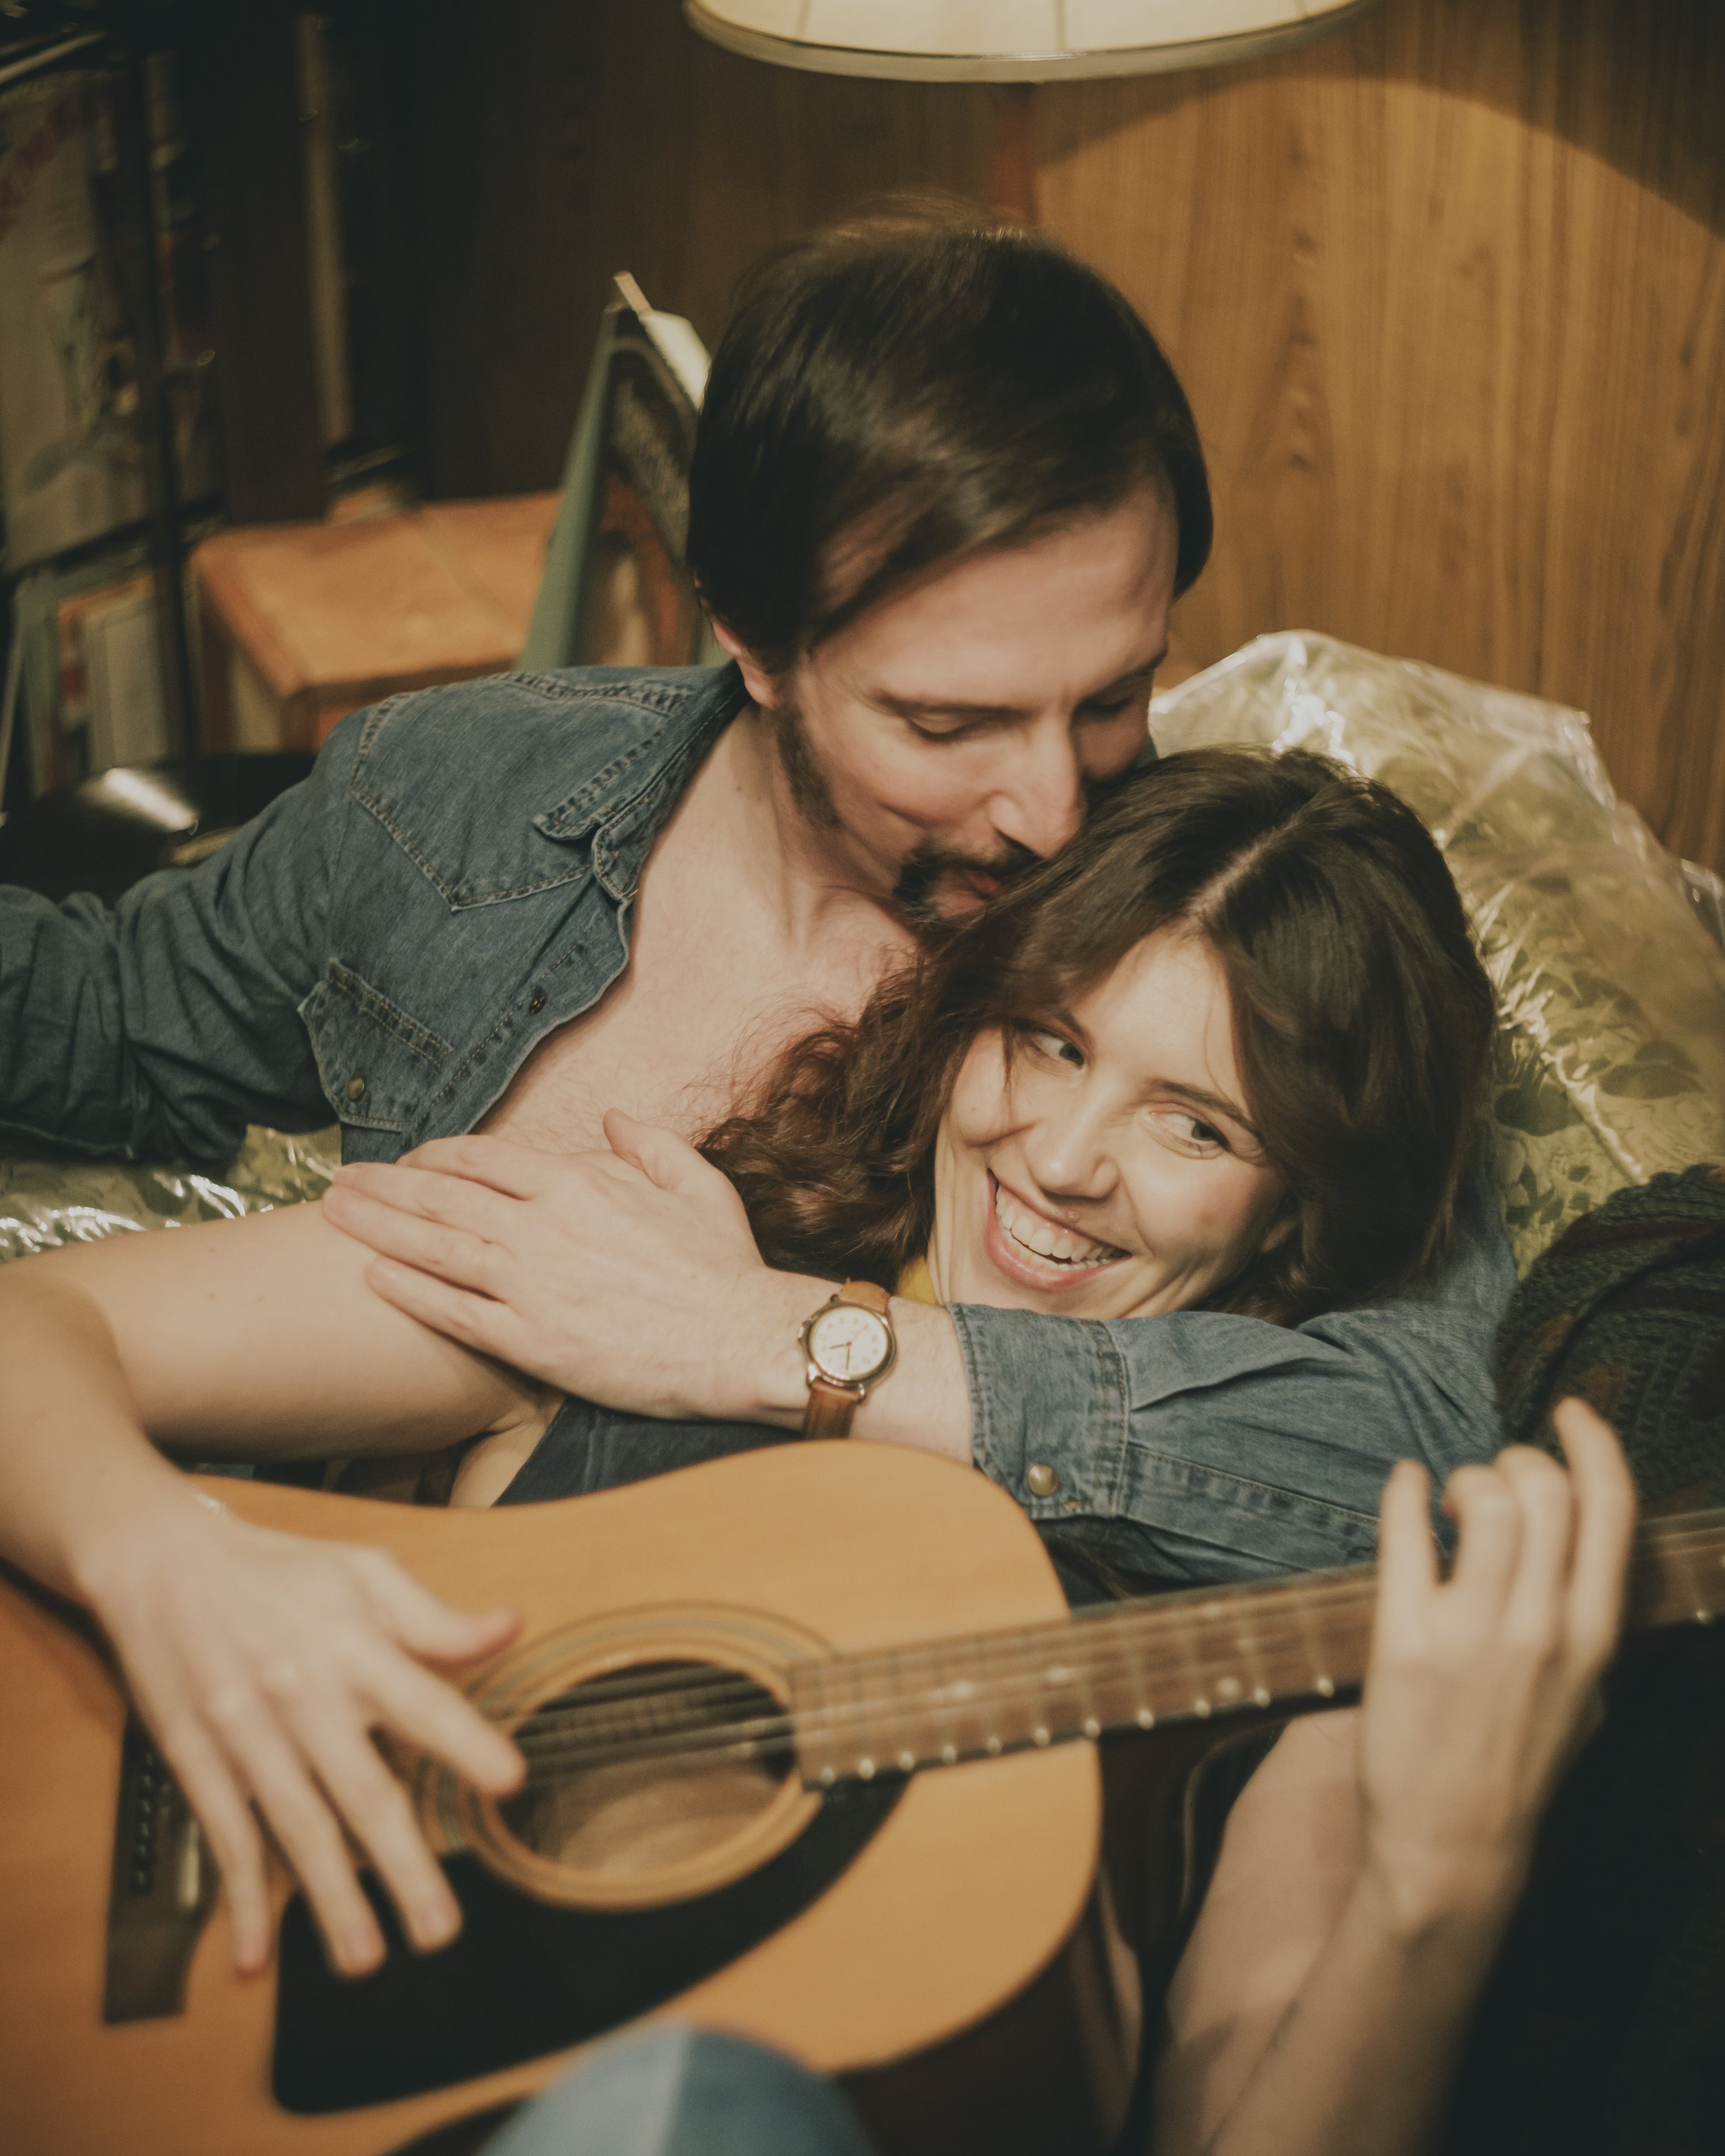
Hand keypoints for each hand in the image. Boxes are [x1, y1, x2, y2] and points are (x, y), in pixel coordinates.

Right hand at [81, 1495, 522, 1976]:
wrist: (161, 1564)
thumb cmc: (278, 1569)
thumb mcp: (365, 1572)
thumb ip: (435, 1618)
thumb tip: (511, 1625)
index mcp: (353, 1646)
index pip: (421, 1701)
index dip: (466, 1741)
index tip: (510, 1781)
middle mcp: (303, 1696)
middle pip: (361, 1790)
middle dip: (402, 1866)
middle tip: (440, 1929)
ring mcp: (247, 1734)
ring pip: (297, 1828)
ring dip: (330, 1899)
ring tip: (364, 1959)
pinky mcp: (198, 1760)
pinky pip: (226, 1838)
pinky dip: (240, 1897)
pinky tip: (256, 1951)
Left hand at [322, 1116, 815, 1422]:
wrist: (739, 1339)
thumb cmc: (724, 1266)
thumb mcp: (697, 1183)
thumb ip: (648, 1143)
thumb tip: (611, 1118)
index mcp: (577, 1185)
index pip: (483, 1159)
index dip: (436, 1157)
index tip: (407, 1161)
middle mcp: (542, 1229)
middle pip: (442, 1198)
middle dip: (384, 1186)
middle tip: (338, 1180)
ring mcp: (531, 1286)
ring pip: (435, 1249)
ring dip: (377, 1228)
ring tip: (333, 1214)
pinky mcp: (532, 1341)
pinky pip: (455, 1313)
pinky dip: (409, 1293)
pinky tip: (372, 1278)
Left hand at [1357, 1398, 1634, 1935]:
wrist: (1454, 1848)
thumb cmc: (1517, 1767)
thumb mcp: (1586, 1697)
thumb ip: (1587, 1622)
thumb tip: (1580, 1548)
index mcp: (1593, 1636)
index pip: (1611, 1509)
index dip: (1593, 1443)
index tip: (1570, 1410)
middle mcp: (1541, 1627)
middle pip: (1544, 1488)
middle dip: (1516, 1460)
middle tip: (1489, 1481)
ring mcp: (1473, 1632)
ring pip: (1483, 1498)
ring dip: (1462, 1476)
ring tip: (1446, 1501)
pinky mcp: (1404, 1639)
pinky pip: (1405, 1532)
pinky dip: (1401, 1492)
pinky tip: (1402, 1489)